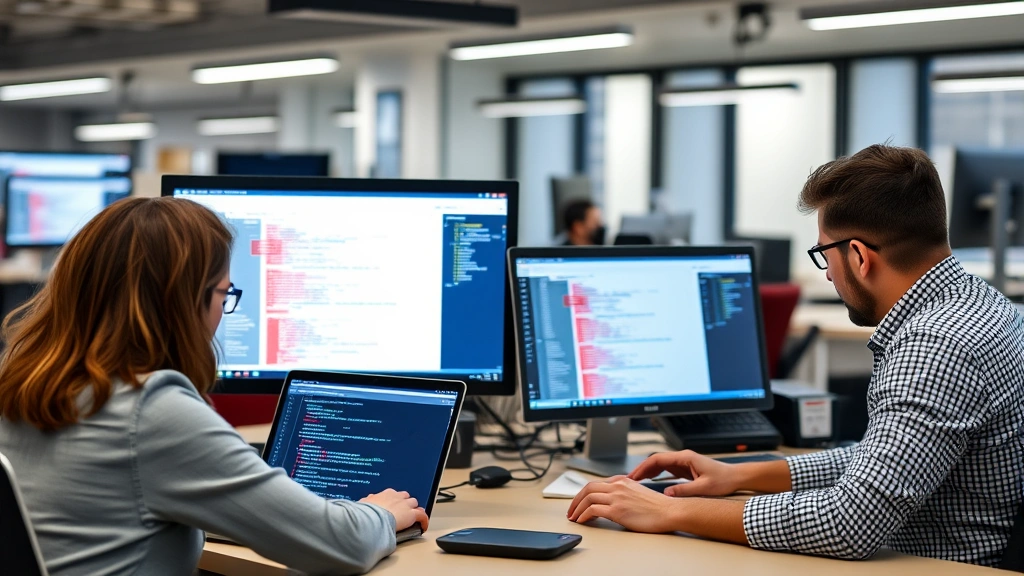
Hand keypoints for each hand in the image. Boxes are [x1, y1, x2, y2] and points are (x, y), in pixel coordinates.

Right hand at [360, 489, 428, 531]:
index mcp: (386, 494)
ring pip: (414, 504)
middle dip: (406, 503)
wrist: (372, 518)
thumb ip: (366, 502)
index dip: (395, 501)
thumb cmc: (366, 512)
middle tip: (404, 511)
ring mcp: (405, 505)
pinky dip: (424, 520)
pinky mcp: (411, 514)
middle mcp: (397, 497)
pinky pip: (422, 516)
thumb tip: (365, 501)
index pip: (394, 494)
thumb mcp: (363, 504)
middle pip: (406, 497)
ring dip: (414, 510)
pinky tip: (423, 526)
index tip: (393, 506)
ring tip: (414, 518)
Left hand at [567, 478, 685, 532]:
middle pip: (587, 488)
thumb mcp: (637, 492)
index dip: (583, 494)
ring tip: (574, 518)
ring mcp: (617, 497)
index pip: (595, 483)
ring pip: (588, 498)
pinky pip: (593, 510)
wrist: (669, 511)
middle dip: (575, 500)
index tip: (578, 503)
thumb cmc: (657, 506)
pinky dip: (584, 515)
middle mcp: (617, 486)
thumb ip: (623, 492)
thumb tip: (610, 501)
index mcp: (622, 481)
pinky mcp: (618, 510)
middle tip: (571, 510)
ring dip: (577, 509)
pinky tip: (583, 521)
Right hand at [628, 450, 738, 496]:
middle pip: (656, 460)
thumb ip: (684, 491)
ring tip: (635, 481)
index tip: (633, 476)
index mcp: (685, 458)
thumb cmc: (723, 480)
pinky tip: (648, 481)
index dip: (643, 467)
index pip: (658, 459)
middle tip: (629, 480)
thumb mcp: (704, 487)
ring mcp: (683, 462)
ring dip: (647, 471)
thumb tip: (666, 494)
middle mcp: (683, 457)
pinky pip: (666, 469)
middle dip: (641, 469)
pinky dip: (655, 474)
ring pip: (660, 464)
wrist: (736, 477)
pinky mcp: (685, 468)